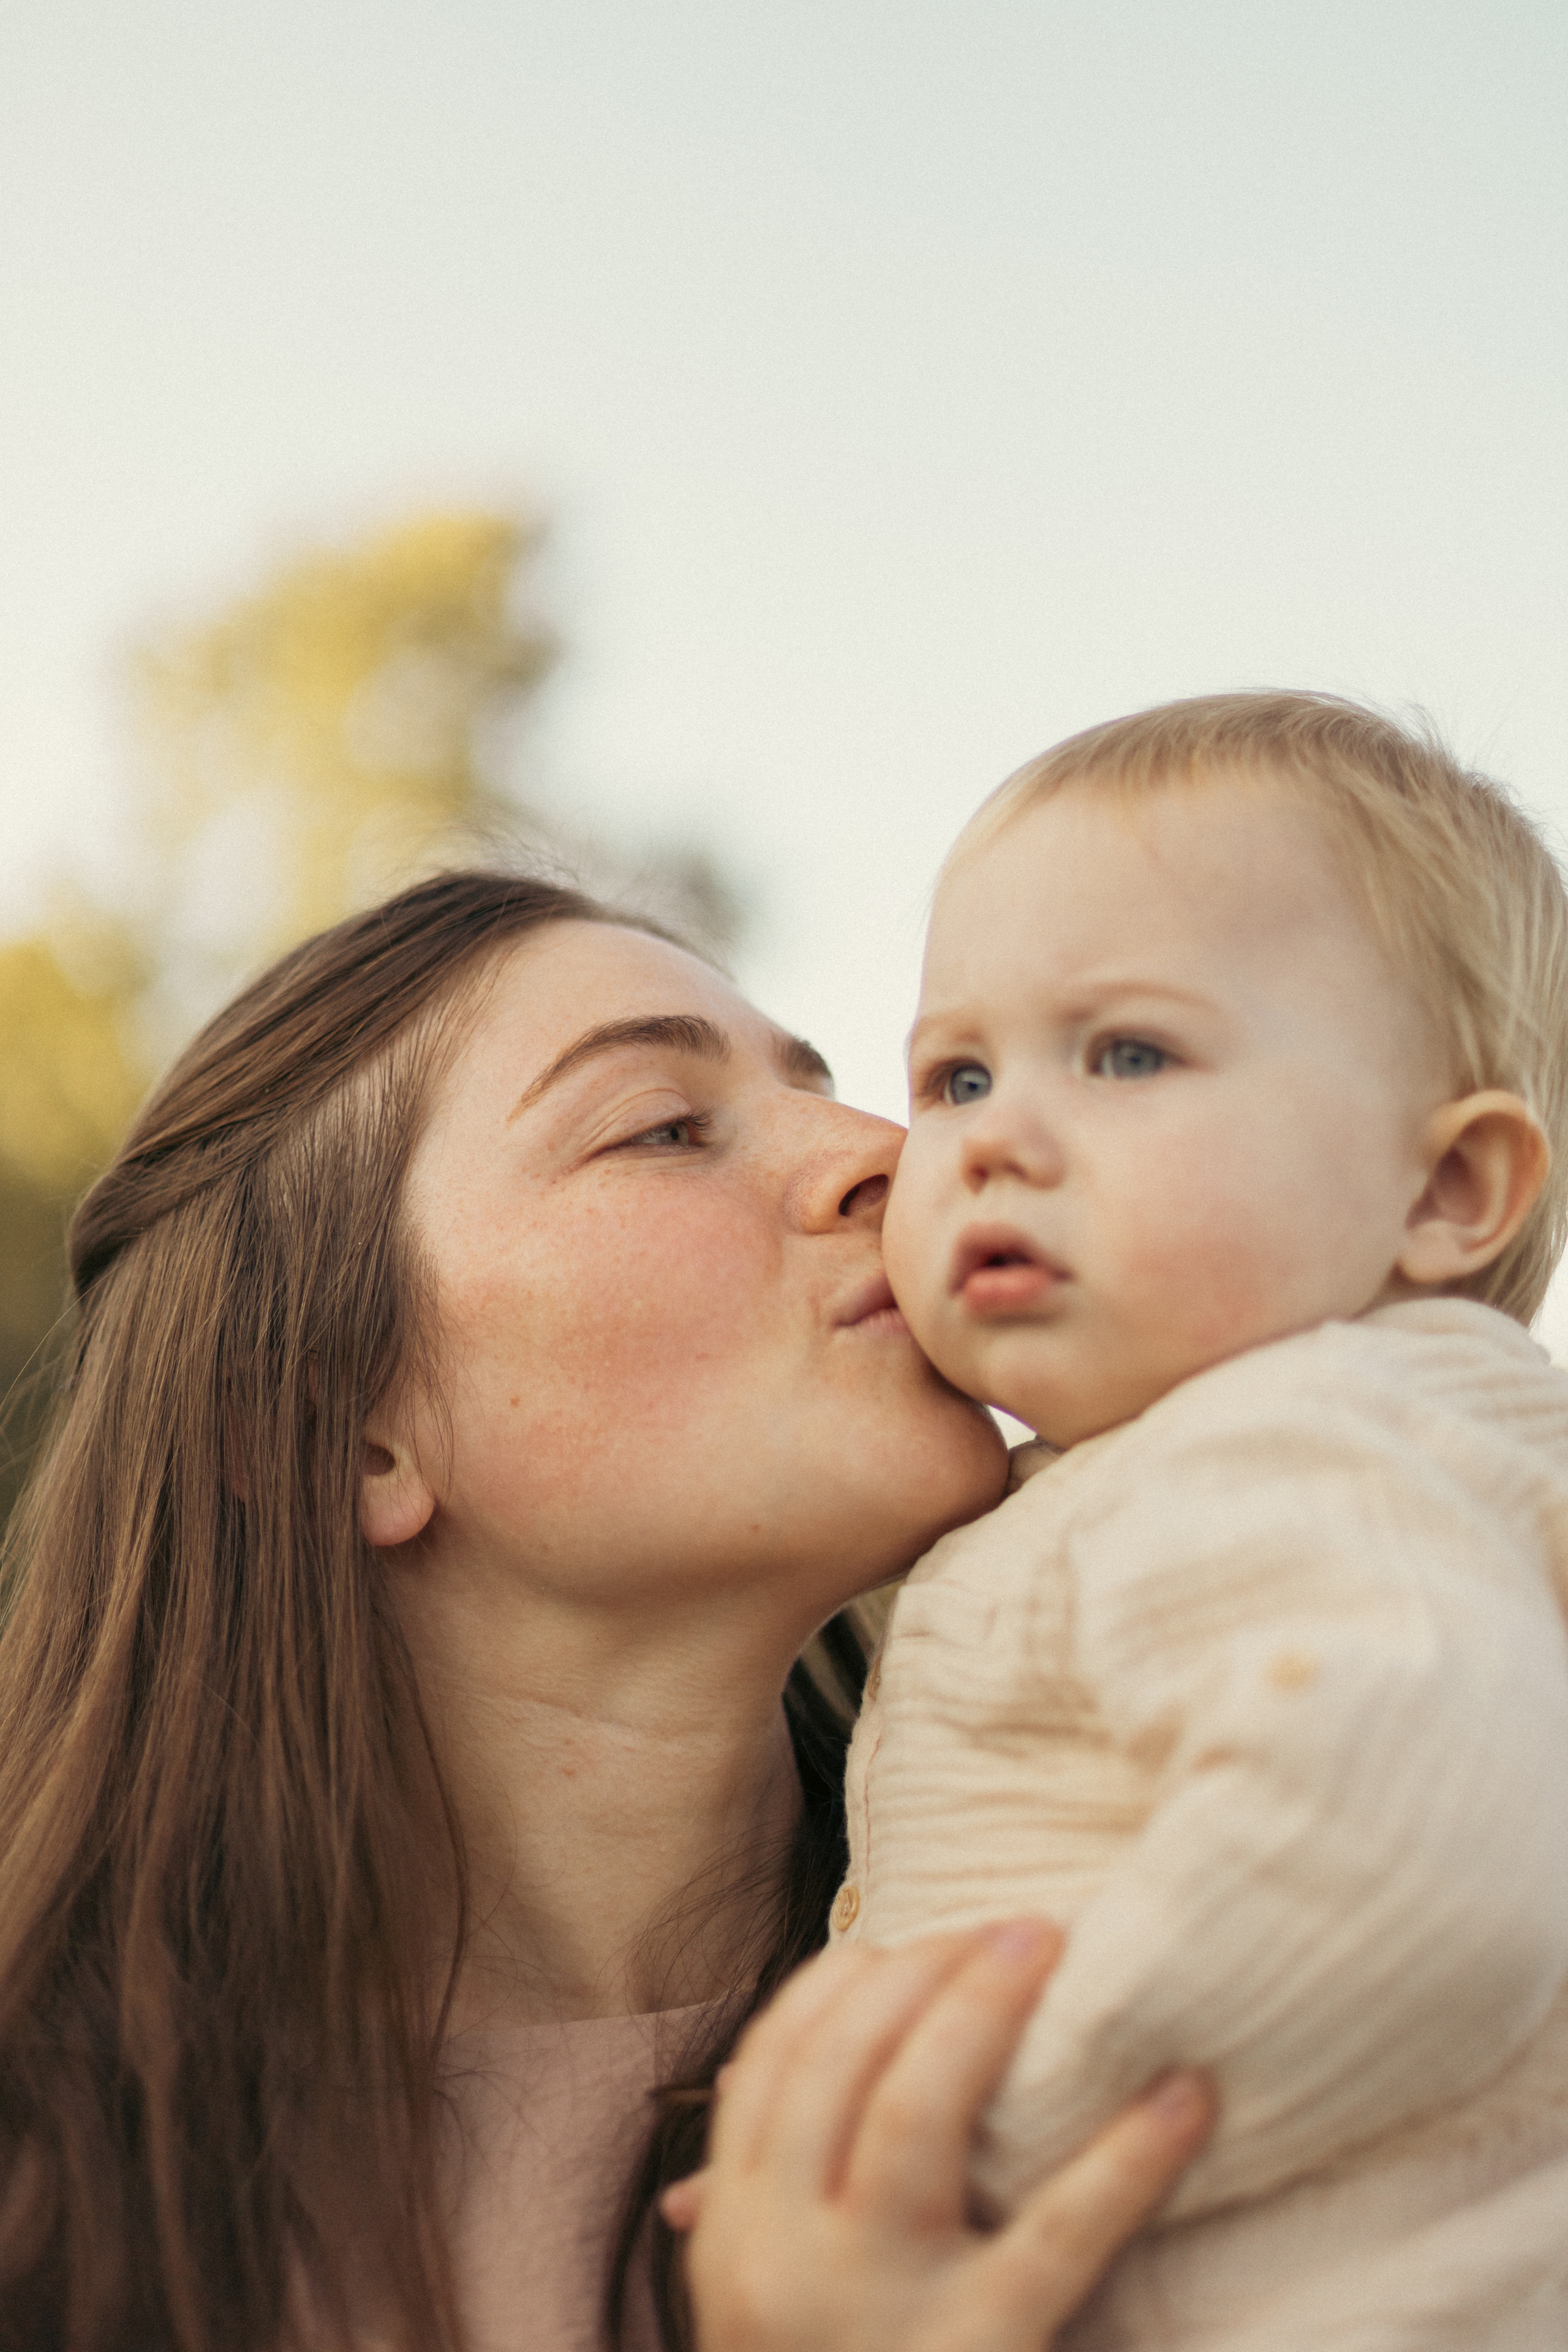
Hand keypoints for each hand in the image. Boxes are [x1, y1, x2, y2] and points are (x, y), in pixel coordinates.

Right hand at [662, 1923, 1213, 2351]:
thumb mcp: (761, 2319)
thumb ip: (754, 2220)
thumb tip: (726, 2137)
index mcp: (732, 2241)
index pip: (771, 2061)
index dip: (842, 1979)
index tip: (906, 1937)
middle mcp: (783, 2258)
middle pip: (843, 2058)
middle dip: (923, 1967)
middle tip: (1014, 1924)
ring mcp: (876, 2304)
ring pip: (917, 2106)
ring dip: (987, 2009)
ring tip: (1059, 1949)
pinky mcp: (979, 2351)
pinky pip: (1059, 2232)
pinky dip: (1129, 2154)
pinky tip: (1186, 2096)